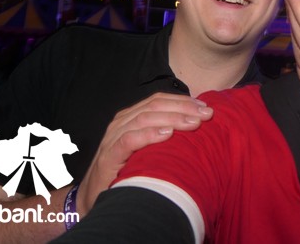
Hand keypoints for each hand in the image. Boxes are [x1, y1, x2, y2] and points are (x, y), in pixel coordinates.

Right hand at [77, 92, 213, 215]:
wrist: (93, 198)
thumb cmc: (125, 173)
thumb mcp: (146, 150)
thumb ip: (162, 136)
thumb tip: (194, 127)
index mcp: (131, 118)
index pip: (158, 100)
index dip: (182, 101)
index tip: (205, 107)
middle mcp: (121, 123)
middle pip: (155, 106)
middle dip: (183, 108)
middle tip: (206, 114)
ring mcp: (113, 138)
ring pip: (144, 119)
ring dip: (173, 118)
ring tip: (194, 123)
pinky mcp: (109, 156)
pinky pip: (129, 140)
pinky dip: (149, 135)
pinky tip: (167, 135)